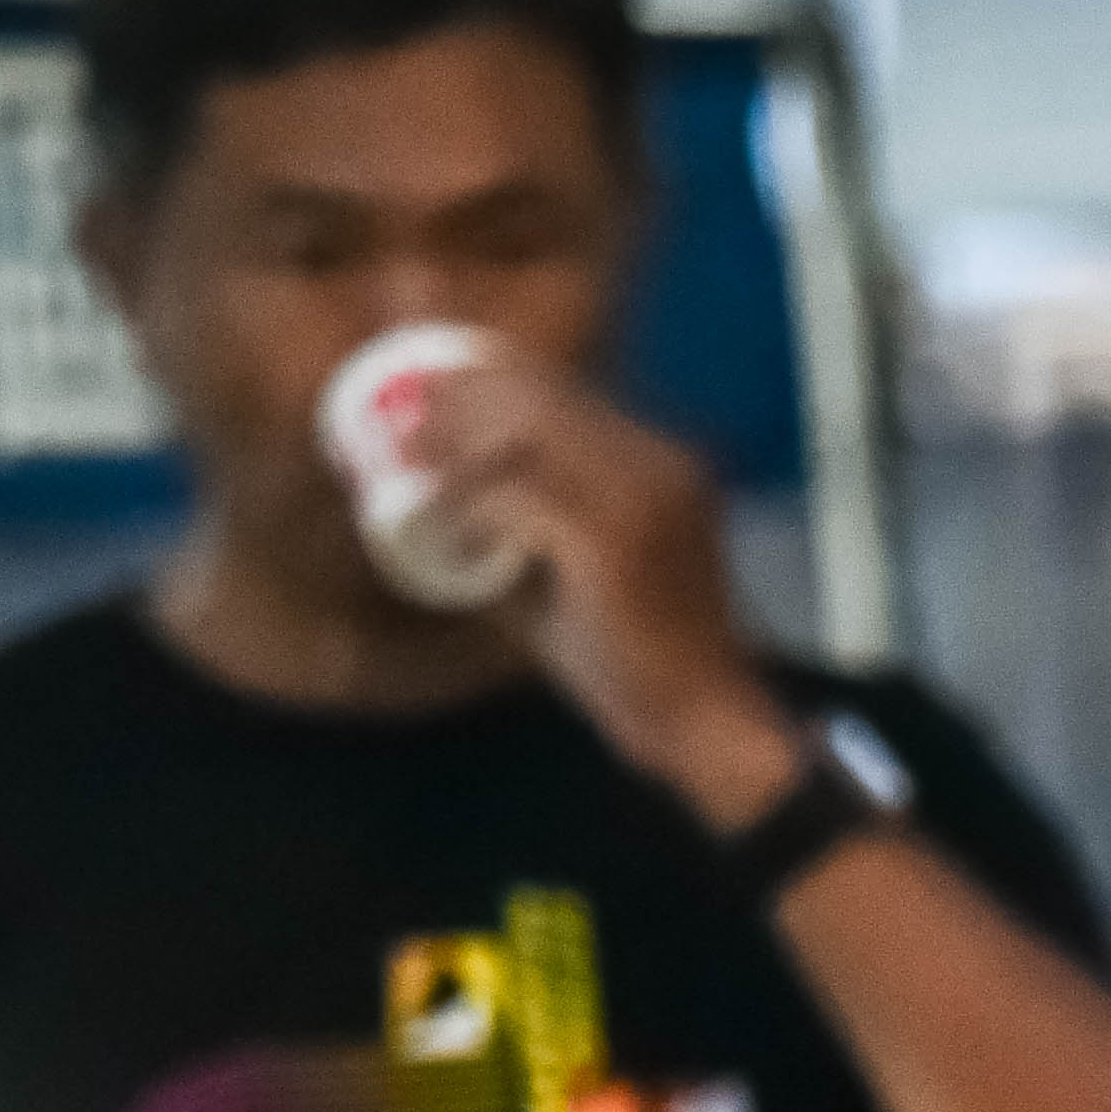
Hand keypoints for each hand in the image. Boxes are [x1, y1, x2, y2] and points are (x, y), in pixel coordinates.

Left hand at [404, 354, 796, 829]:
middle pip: (542, 399)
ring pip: (525, 435)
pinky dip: (471, 514)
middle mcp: (660, 466)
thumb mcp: (588, 576)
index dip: (494, 387)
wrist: (706, 724)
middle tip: (404, 435)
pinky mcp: (613, 541)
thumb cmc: (644, 666)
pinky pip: (516, 499)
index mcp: (667, 468)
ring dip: (458, 456)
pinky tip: (448, 543)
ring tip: (410, 475)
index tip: (434, 400)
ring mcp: (643, 497)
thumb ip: (537, 528)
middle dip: (463, 406)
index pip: (569, 395)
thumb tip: (450, 502)